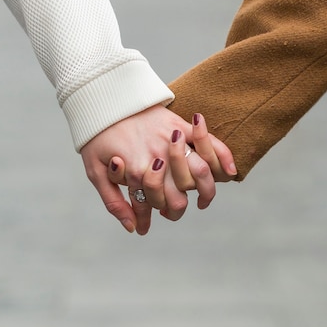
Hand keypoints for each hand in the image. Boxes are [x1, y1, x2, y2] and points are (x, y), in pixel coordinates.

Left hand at [80, 104, 235, 233]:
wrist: (102, 97)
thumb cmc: (96, 137)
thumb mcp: (95, 172)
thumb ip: (113, 203)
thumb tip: (132, 229)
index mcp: (136, 171)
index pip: (158, 205)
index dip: (157, 216)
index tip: (154, 219)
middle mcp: (157, 158)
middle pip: (181, 196)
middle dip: (178, 209)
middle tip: (175, 210)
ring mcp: (171, 141)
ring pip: (200, 173)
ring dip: (206, 190)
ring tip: (203, 199)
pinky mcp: (180, 124)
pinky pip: (208, 142)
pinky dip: (224, 156)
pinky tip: (230, 172)